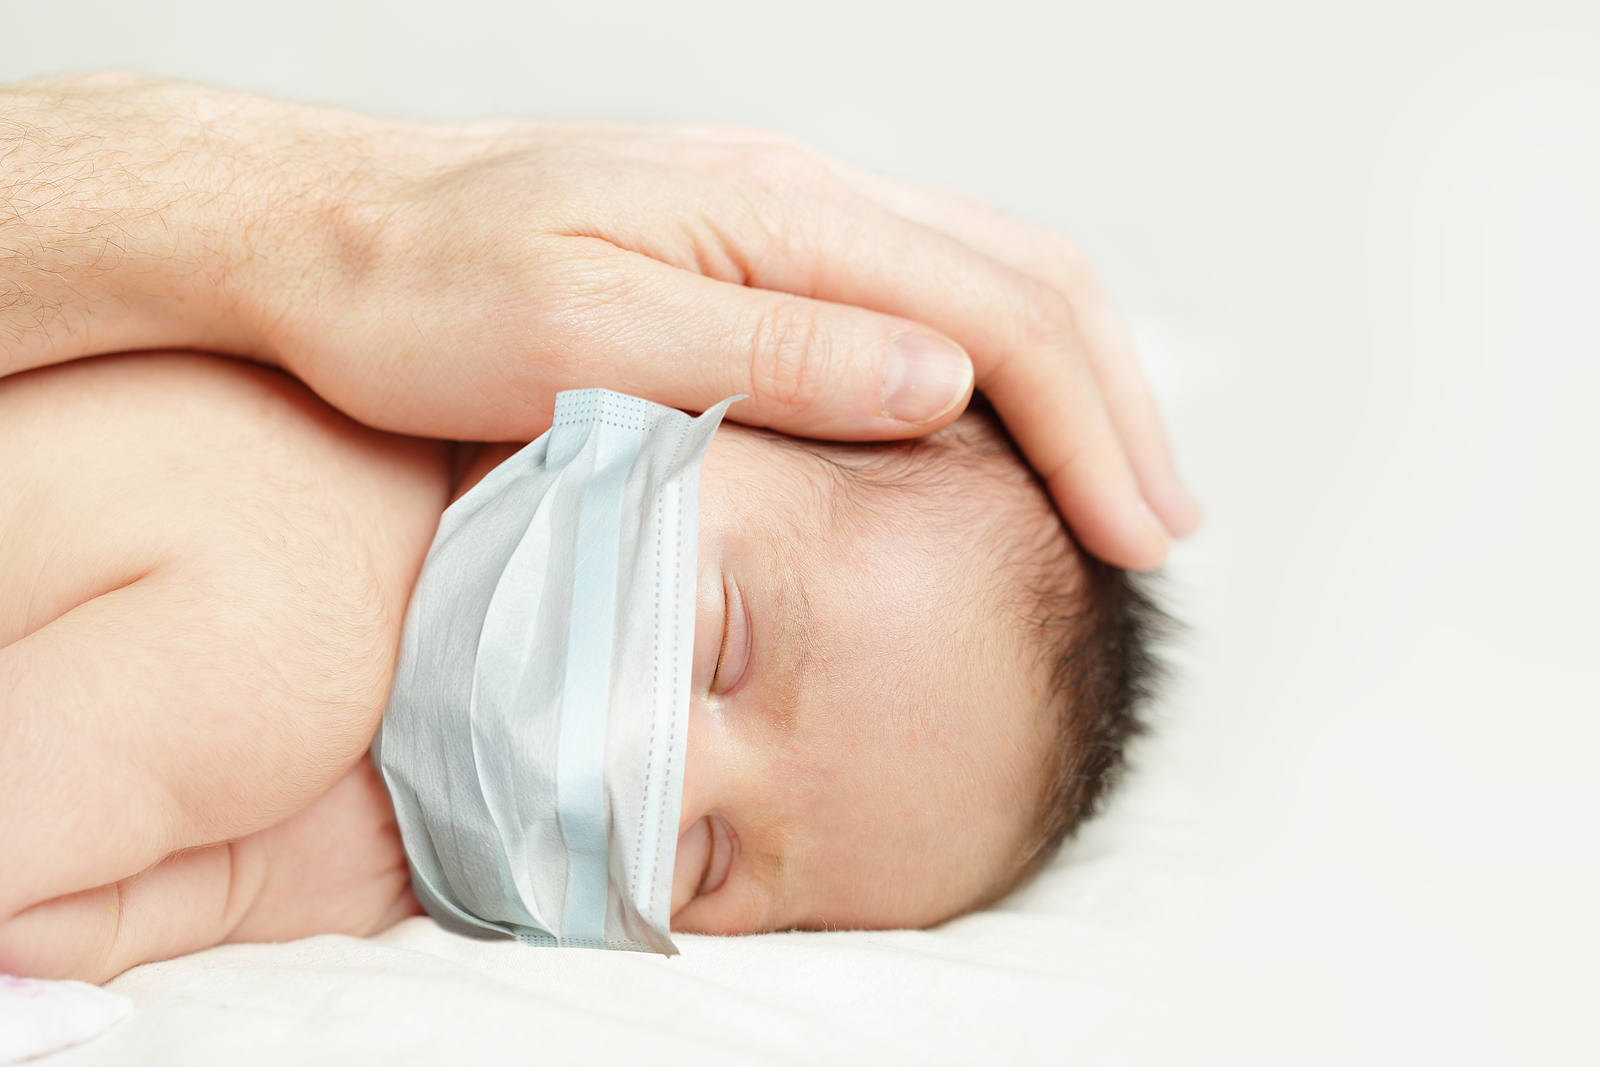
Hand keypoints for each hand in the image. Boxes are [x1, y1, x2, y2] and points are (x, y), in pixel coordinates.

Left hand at [1, 75, 1197, 567]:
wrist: (321, 236)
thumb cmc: (419, 295)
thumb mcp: (579, 341)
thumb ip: (766, 359)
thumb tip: (941, 381)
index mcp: (777, 215)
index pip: (999, 315)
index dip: (1089, 435)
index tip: (1137, 542)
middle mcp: (800, 198)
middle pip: (1025, 285)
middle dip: (1116, 411)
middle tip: (1164, 530)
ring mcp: (779, 218)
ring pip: (984, 284)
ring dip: (1069, 389)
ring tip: (1116, 492)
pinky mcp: (748, 254)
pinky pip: (916, 297)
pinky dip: (991, 376)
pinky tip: (993, 441)